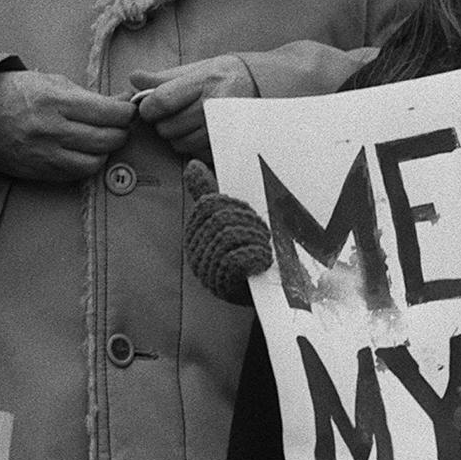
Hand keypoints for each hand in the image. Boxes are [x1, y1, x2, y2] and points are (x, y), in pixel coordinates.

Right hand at [0, 70, 134, 183]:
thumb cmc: (16, 92)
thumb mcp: (51, 82)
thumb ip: (88, 95)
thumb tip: (123, 102)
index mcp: (55, 100)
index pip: (109, 113)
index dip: (126, 113)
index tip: (128, 111)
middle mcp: (51, 129)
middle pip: (107, 140)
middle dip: (121, 133)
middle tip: (119, 126)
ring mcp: (45, 154)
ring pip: (95, 161)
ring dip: (104, 152)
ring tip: (100, 140)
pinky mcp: (39, 171)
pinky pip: (76, 174)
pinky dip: (86, 164)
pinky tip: (83, 152)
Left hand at [130, 55, 256, 161]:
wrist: (262, 86)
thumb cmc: (223, 76)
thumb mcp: (195, 69)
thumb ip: (163, 77)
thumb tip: (133, 77)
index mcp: (203, 82)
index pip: (160, 102)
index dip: (147, 108)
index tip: (150, 107)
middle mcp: (213, 106)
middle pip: (166, 128)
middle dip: (164, 123)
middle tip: (177, 114)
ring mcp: (222, 129)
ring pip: (180, 144)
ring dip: (179, 137)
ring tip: (192, 122)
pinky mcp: (229, 146)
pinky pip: (196, 155)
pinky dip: (195, 147)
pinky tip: (204, 133)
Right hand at [184, 160, 271, 303]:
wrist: (268, 293)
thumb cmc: (248, 253)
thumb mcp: (229, 221)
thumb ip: (209, 194)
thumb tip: (192, 165)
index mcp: (195, 235)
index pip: (209, 205)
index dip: (234, 206)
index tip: (252, 218)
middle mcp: (196, 254)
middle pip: (220, 219)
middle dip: (248, 223)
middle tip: (264, 235)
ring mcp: (208, 272)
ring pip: (229, 237)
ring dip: (255, 238)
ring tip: (266, 248)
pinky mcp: (224, 286)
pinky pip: (236, 259)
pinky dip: (255, 255)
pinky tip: (263, 260)